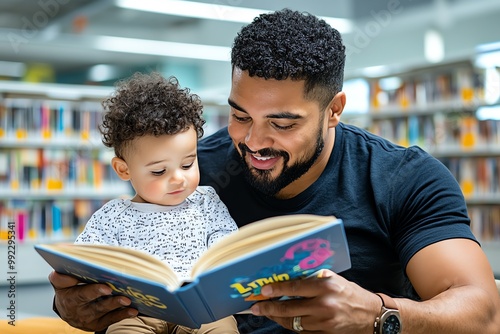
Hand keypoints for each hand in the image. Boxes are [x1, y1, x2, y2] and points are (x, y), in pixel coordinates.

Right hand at [49, 271, 138, 331]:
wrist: (68, 311)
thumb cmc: (68, 290)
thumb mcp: (61, 283)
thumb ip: (62, 275)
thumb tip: (64, 258)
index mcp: (69, 299)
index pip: (81, 294)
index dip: (94, 291)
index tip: (107, 288)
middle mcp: (78, 311)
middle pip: (95, 306)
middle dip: (109, 301)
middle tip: (123, 296)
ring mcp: (88, 319)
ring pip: (104, 312)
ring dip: (117, 306)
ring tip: (128, 300)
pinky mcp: (97, 324)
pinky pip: (111, 320)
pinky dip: (122, 315)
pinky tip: (133, 310)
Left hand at [250, 270, 379, 332]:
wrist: (372, 316)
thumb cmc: (351, 294)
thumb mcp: (334, 279)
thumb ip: (313, 278)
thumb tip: (289, 276)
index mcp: (326, 287)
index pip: (295, 288)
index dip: (276, 290)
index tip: (263, 291)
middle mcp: (324, 305)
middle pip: (289, 309)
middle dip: (269, 308)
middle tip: (256, 307)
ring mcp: (324, 322)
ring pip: (292, 322)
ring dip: (277, 317)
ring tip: (266, 312)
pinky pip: (301, 331)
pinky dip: (291, 325)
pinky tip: (283, 319)